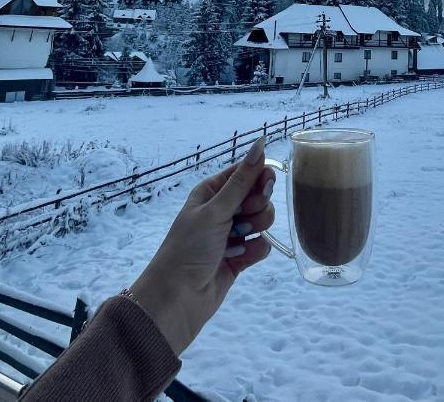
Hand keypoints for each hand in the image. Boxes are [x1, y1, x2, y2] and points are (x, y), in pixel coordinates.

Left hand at [130, 136, 273, 355]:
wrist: (178, 299)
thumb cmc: (190, 247)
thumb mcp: (215, 210)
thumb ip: (242, 180)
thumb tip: (260, 143)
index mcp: (212, 191)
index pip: (245, 172)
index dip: (259, 177)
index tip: (265, 186)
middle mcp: (223, 208)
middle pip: (259, 195)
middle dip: (256, 207)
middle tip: (241, 219)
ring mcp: (233, 233)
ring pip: (264, 219)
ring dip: (255, 229)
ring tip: (236, 241)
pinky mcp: (241, 256)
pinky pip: (262, 245)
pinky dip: (253, 252)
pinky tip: (237, 259)